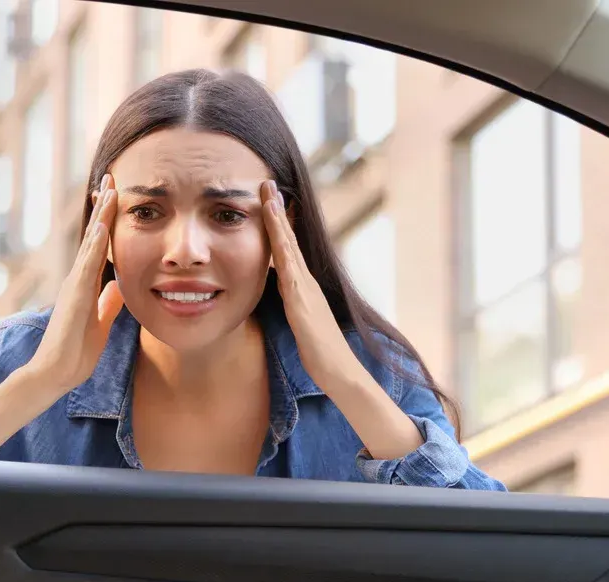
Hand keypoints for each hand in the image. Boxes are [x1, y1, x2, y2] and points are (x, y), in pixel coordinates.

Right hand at [25, 174, 125, 393]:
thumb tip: (118, 287)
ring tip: (110, 188)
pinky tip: (102, 224)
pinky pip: (87, 264)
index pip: (100, 246)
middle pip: (94, 235)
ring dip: (100, 215)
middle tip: (112, 178)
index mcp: (86, 285)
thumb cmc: (75, 353)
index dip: (108, 222)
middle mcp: (78, 278)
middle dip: (103, 206)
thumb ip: (108, 304)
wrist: (55, 372)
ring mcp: (75, 284)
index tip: (115, 197)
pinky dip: (95, 243)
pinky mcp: (75, 294)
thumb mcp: (101, 323)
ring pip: (91, 242)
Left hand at [260, 180, 354, 393]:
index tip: (268, 202)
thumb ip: (291, 305)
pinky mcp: (301, 298)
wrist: (340, 370)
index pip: (287, 250)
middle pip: (289, 239)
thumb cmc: (320, 353)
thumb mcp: (300, 323)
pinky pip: (288, 264)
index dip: (278, 226)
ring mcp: (304, 287)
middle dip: (277, 211)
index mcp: (302, 287)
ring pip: (289, 246)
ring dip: (278, 219)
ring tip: (269, 193)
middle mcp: (305, 281)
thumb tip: (280, 295)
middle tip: (267, 183)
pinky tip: (273, 230)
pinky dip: (281, 244)